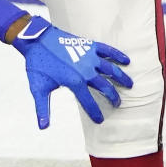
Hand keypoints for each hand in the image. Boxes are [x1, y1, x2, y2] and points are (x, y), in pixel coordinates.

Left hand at [10, 15, 131, 129]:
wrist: (36, 39)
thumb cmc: (37, 63)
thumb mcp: (38, 88)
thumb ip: (43, 108)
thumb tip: (43, 127)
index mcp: (74, 82)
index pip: (89, 102)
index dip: (95, 113)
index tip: (100, 120)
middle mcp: (85, 70)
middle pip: (105, 87)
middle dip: (113, 97)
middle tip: (117, 103)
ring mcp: (89, 57)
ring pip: (111, 69)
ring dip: (121, 78)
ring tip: (129, 84)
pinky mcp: (88, 45)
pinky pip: (107, 50)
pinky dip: (118, 55)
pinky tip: (126, 60)